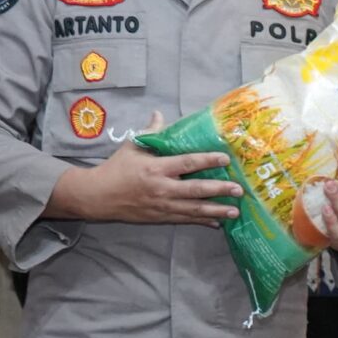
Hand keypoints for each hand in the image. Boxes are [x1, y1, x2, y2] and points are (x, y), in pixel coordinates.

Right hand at [50, 114, 242, 225]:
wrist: (98, 197)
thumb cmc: (116, 169)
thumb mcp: (132, 147)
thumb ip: (150, 132)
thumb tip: (159, 113)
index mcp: (156, 168)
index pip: (187, 163)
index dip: (208, 160)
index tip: (225, 158)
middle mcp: (162, 189)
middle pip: (196, 190)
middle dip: (219, 190)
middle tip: (239, 189)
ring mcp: (162, 206)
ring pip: (194, 210)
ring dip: (216, 211)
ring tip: (235, 211)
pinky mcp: (160, 218)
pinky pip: (185, 221)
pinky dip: (201, 222)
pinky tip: (217, 224)